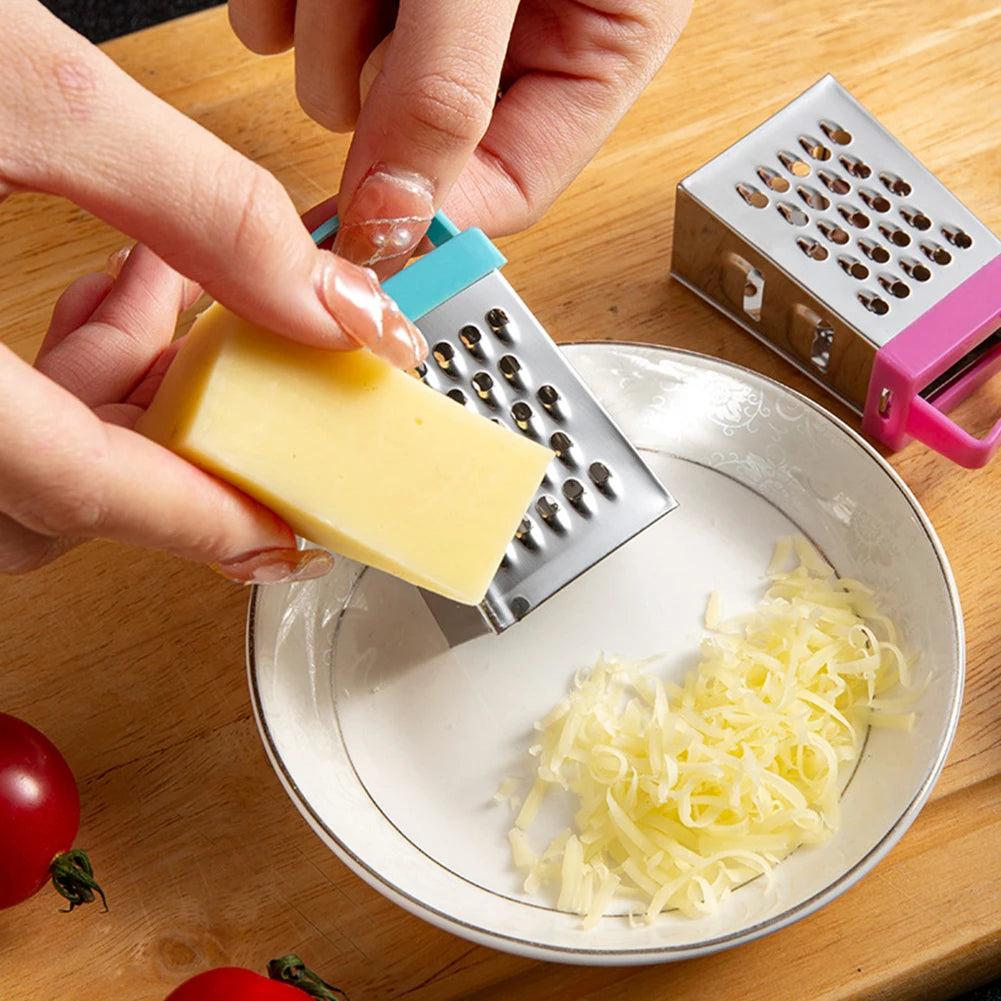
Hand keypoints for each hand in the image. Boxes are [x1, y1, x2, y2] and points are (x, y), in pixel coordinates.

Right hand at [0, 1, 428, 576]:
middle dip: (160, 430)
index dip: (198, 518)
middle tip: (227, 347)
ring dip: (110, 392)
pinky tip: (96, 277)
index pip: (73, 489)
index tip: (284, 537)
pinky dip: (49, 373)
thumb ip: (199, 201)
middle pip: (47, 501)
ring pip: (12, 467)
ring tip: (157, 274)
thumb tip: (327, 304)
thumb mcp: (20, 86)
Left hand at [229, 0, 691, 274]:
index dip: (433, 219)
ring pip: (338, 80)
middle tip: (394, 6)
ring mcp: (428, 5)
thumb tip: (397, 218)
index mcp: (591, 52)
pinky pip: (285, 16)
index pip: (508, 191)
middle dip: (378, 89)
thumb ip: (446, 92)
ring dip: (329, 15)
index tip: (366, 231)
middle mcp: (511, 39)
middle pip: (412, 140)